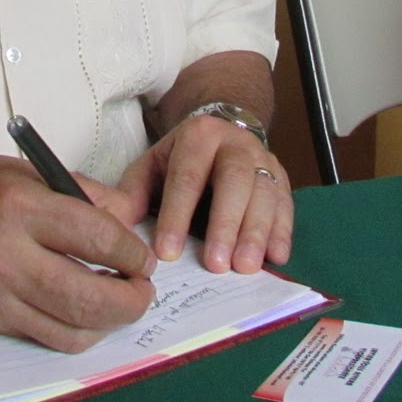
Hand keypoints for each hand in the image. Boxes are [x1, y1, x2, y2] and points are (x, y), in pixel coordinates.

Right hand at [0, 155, 156, 352]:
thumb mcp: (28, 172)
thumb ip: (84, 196)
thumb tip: (132, 226)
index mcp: (19, 206)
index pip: (97, 238)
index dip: (133, 254)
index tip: (145, 258)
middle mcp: (4, 253)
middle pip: (88, 296)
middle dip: (132, 299)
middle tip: (144, 289)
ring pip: (72, 328)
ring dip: (110, 322)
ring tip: (121, 302)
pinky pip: (49, 338)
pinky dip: (79, 331)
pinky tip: (88, 313)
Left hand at [111, 116, 293, 273]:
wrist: (220, 133)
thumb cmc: (180, 160)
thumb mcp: (151, 167)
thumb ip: (133, 196)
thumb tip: (114, 227)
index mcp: (197, 136)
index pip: (186, 177)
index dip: (177, 216)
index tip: (167, 254)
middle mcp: (235, 143)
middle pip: (234, 182)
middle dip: (225, 225)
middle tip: (217, 265)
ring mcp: (263, 159)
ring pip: (265, 193)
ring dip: (256, 233)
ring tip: (246, 268)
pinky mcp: (282, 178)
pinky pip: (286, 204)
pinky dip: (282, 232)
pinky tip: (276, 257)